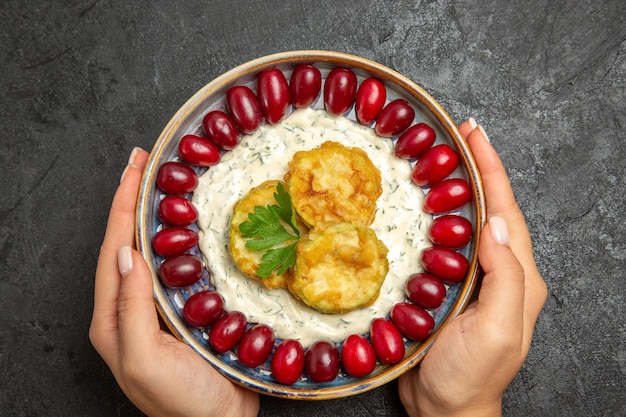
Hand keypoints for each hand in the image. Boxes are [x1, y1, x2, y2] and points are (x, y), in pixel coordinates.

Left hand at [89, 148, 258, 416]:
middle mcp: (131, 308)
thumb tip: (127, 253)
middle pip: (128, 243)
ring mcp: (158, 308)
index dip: (123, 205)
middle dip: (133, 200)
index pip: (115, 248)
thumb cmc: (182, 402)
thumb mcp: (146, 359)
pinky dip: (178, 239)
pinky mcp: (183, 311)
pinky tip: (188, 225)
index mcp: (113, 318)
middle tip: (146, 162)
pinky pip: (176, 267)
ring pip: (152, 251)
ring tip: (162, 183)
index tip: (135, 167)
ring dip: (154, 214)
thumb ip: (131, 308)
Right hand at [398, 120, 547, 416]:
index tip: (475, 134)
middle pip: (491, 208)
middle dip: (479, 168)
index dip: (491, 169)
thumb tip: (493, 222)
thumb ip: (504, 276)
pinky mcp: (451, 287)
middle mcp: (500, 271)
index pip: (505, 210)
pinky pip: (447, 243)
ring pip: (469, 222)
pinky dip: (439, 216)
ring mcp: (475, 279)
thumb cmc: (471, 375)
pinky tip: (424, 206)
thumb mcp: (495, 328)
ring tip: (443, 158)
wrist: (447, 408)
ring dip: (459, 187)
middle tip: (460, 135)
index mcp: (518, 276)